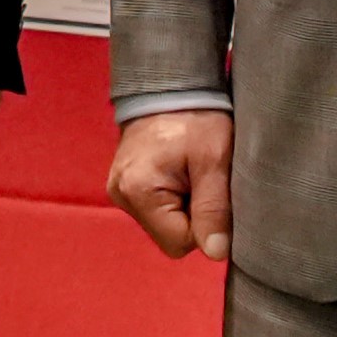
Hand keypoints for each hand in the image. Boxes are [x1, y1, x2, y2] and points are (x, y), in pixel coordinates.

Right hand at [109, 107, 231, 268]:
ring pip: (166, 224)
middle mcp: (121, 194)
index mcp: (138, 190)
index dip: (205, 224)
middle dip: (194, 216)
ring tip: (192, 171)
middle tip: (203, 178)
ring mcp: (120, 190)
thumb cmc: (196, 117)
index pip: (180, 242)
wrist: (171, 83)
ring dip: (185, 207)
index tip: (211, 189)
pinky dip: (175, 198)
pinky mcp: (126, 185)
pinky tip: (181, 172)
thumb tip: (216, 253)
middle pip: (171, 236)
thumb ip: (215, 209)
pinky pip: (158, 209)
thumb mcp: (215, 160)